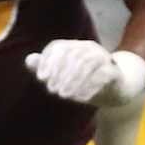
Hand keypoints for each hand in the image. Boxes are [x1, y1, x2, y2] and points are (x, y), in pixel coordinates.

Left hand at [25, 39, 144, 106]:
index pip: (59, 47)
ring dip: (73, 80)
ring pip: (87, 64)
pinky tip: (80, 98)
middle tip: (52, 90)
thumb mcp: (62, 76)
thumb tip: (29, 60)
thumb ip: (46, 67)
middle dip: (60, 73)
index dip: (48, 61)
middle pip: (73, 55)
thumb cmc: (83, 81)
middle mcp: (90, 48)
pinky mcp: (114, 72)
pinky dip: (89, 87)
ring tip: (64, 95)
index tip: (41, 78)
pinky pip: (102, 76)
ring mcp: (104, 58)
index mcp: (75, 46)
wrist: (115, 90)